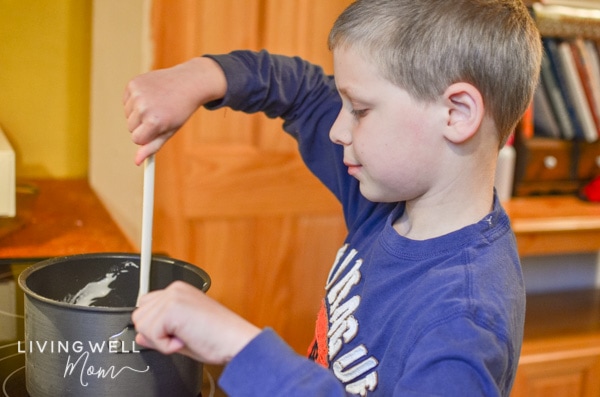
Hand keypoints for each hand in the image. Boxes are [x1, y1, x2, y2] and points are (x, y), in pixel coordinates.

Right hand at [123, 57, 226, 164]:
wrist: (189, 83)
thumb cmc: (180, 110)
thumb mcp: (169, 131)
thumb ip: (152, 147)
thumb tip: (136, 162)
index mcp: (154, 121)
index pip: (137, 139)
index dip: (148, 136)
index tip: (158, 128)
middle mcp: (143, 107)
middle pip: (131, 128)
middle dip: (143, 125)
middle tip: (160, 114)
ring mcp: (137, 94)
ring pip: (128, 115)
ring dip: (138, 113)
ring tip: (157, 104)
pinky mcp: (133, 84)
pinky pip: (127, 101)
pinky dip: (135, 100)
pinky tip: (151, 95)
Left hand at [132, 281, 260, 363]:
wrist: (236, 340)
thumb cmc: (219, 338)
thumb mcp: (182, 334)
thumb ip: (159, 332)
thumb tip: (140, 336)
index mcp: (179, 291)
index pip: (146, 308)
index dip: (157, 328)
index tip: (176, 334)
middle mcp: (175, 289)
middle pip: (140, 316)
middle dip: (155, 334)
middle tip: (181, 336)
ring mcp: (173, 296)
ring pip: (142, 325)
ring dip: (160, 340)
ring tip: (185, 337)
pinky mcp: (172, 308)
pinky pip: (151, 335)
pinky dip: (165, 346)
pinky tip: (185, 340)